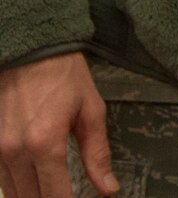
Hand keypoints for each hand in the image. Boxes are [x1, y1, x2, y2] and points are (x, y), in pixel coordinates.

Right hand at [0, 52, 117, 196]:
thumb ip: (97, 155)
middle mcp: (15, 151)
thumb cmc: (64, 77)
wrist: (30, 52)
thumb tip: (108, 189)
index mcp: (45, 143)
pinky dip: (18, 187)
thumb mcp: (91, 111)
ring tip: (55, 193)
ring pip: (14, 193)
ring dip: (33, 197)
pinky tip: (35, 185)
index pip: (55, 196)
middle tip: (68, 196)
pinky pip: (2, 179)